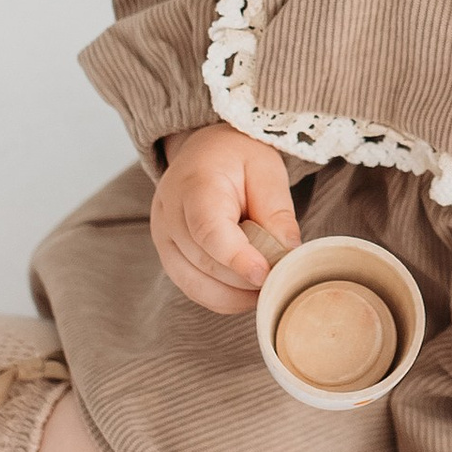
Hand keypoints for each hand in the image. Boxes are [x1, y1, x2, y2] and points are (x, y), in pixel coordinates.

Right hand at [151, 125, 300, 314]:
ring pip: (196, 283)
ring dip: (236, 294)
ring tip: (267, 284)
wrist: (206, 152)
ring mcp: (163, 237)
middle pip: (205, 262)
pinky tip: (247, 290)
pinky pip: (192, 288)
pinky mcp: (167, 255)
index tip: (264, 275)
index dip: (236, 258)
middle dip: (245, 279)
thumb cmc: (239, 159)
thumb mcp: (267, 170)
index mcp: (194, 184)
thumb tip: (288, 253)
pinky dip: (223, 298)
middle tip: (280, 277)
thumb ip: (277, 210)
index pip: (208, 230)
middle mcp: (169, 213)